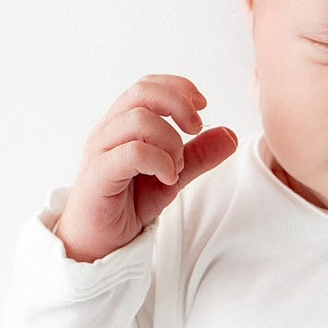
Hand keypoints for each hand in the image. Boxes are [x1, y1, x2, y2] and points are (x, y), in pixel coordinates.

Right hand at [53, 74, 238, 262]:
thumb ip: (198, 156)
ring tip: (176, 167)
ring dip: (170, 141)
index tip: (203, 107)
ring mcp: (100, 150)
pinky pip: (132, 153)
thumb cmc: (126, 204)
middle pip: (142, 93)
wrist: (98, 241)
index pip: (148, 86)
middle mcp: (109, 130)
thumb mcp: (172, 176)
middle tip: (196, 128)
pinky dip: (159, 161)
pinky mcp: (98, 175)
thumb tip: (230, 135)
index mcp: (122, 124)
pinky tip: (167, 178)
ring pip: (138, 120)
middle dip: (178, 104)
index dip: (178, 88)